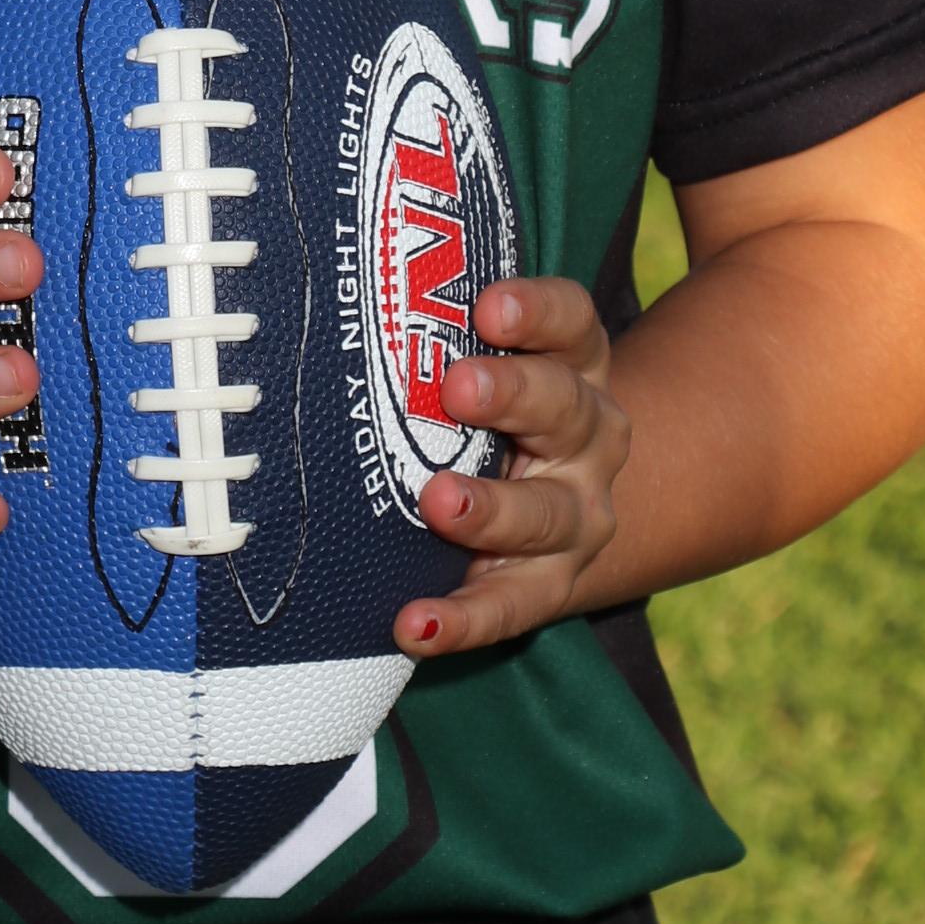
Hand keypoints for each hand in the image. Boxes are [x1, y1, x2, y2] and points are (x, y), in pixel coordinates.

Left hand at [394, 277, 628, 658]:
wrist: (565, 503)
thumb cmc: (497, 415)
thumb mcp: (492, 365)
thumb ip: (437, 336)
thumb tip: (335, 299)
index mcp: (575, 366)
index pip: (570, 324)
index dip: (536, 312)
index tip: (487, 307)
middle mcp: (590, 435)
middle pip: (563, 408)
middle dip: (512, 396)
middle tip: (456, 387)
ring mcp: (578, 515)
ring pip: (547, 513)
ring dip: (493, 510)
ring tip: (439, 502)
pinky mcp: (553, 584)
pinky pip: (511, 607)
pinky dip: (463, 620)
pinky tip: (415, 625)